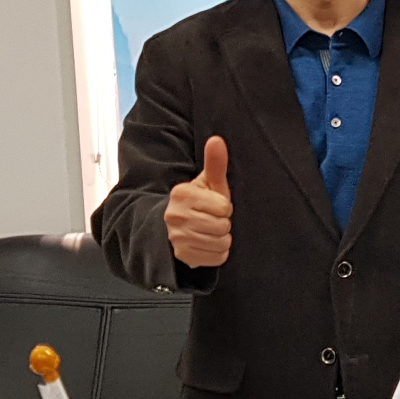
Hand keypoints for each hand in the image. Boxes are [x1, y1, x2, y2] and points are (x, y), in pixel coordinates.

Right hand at [166, 136, 233, 267]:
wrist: (177, 226)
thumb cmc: (200, 201)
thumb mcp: (208, 183)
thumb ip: (215, 163)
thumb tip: (217, 140)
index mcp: (182, 194)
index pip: (224, 206)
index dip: (225, 207)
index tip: (215, 206)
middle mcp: (174, 216)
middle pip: (223, 226)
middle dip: (224, 223)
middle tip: (213, 219)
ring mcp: (177, 238)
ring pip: (221, 243)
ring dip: (221, 238)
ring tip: (210, 231)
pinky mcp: (182, 256)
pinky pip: (217, 258)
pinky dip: (218, 253)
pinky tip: (208, 243)